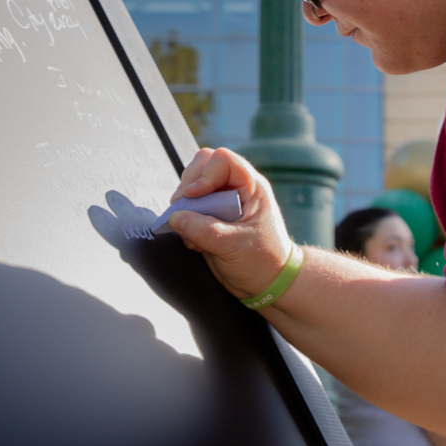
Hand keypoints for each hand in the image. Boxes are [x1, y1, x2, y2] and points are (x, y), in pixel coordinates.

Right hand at [166, 148, 293, 300]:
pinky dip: (184, 221)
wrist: (269, 284)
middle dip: (189, 185)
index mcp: (251, 187)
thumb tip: (176, 217)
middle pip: (203, 165)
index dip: (204, 174)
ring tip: (190, 230)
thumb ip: (204, 231)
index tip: (193, 195)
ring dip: (184, 204)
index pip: (222, 160)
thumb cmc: (265, 262)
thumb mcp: (234, 247)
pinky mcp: (210, 218)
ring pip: (193, 185)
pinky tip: (193, 241)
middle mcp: (235, 189)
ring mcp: (221, 203)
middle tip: (183, 208)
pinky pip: (189, 208)